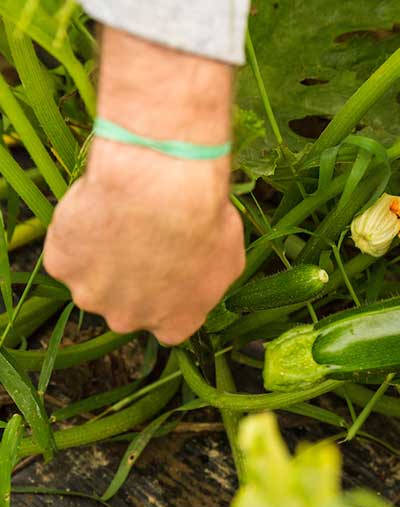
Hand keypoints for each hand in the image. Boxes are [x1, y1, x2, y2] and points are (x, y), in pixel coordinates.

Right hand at [43, 28, 243, 344]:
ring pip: (96, 275)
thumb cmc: (206, 211)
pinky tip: (101, 204)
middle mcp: (133, 320)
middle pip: (128, 304)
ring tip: (127, 212)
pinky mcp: (61, 263)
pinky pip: (70, 248)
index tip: (171, 266)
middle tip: (146, 233)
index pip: (171, 326)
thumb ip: (219, 270)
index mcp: (179, 322)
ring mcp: (93, 295)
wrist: (163, 180)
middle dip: (137, 273)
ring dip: (108, 250)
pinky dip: (81, 229)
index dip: (170, 294)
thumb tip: (211, 272)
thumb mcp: (232, 246)